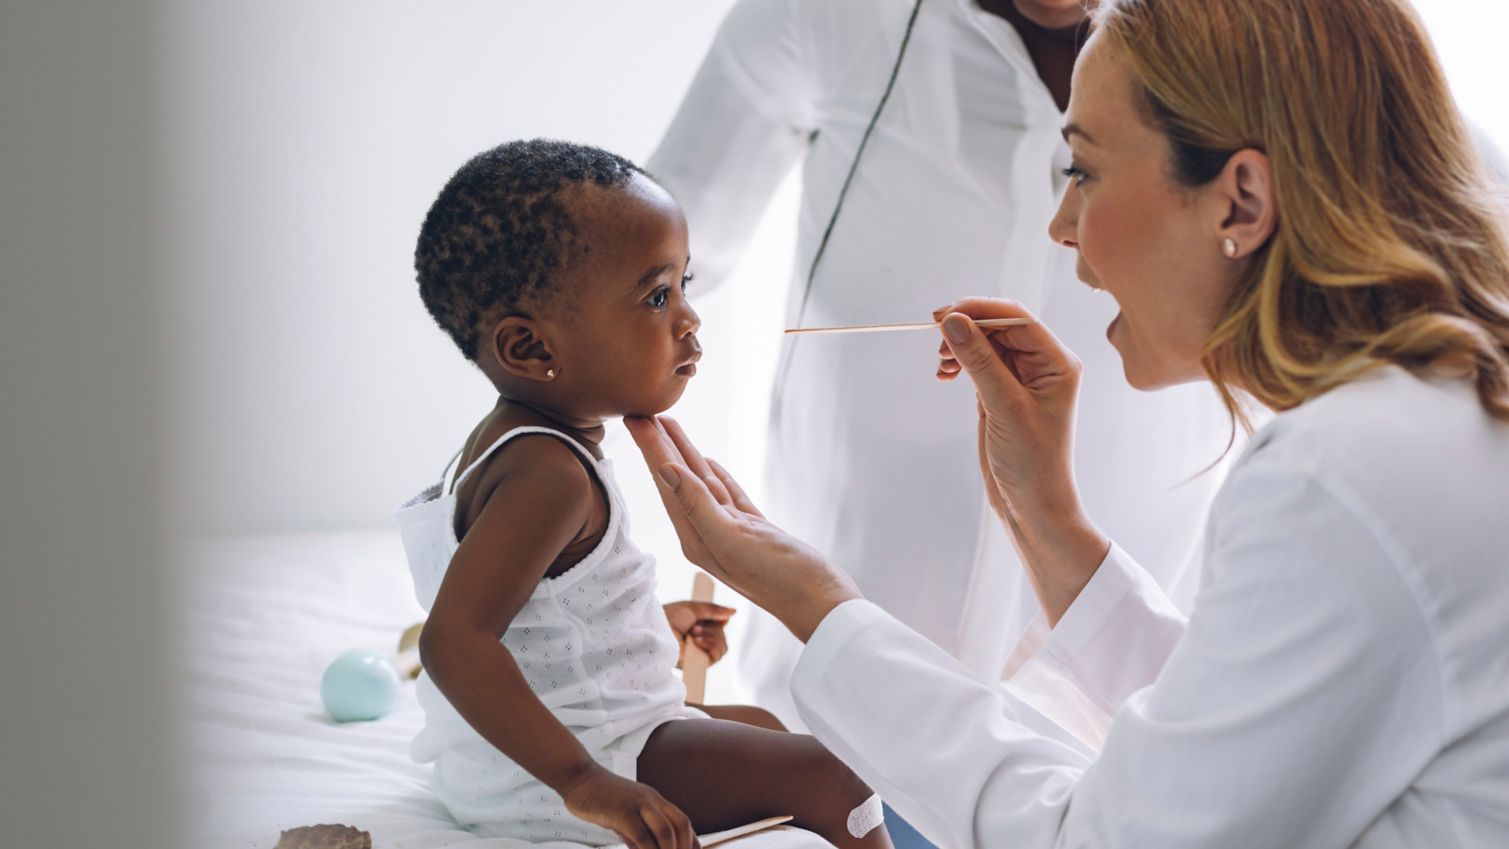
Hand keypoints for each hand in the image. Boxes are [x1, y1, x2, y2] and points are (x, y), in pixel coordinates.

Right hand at [560, 765, 698, 848]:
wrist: (579, 778)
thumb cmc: (600, 799)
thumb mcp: (624, 816)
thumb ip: (636, 834)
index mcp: (655, 800)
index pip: (682, 822)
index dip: (691, 844)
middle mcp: (651, 800)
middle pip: (681, 824)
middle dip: (683, 848)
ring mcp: (637, 804)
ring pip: (665, 831)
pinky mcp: (621, 811)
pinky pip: (641, 836)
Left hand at [624, 416, 860, 641]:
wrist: (821, 603)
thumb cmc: (779, 578)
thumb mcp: (732, 540)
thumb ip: (697, 505)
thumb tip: (664, 469)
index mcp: (695, 537)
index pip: (666, 482)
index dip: (650, 448)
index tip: (634, 418)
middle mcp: (706, 533)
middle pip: (678, 479)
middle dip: (659, 445)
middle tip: (640, 412)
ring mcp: (731, 531)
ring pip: (702, 482)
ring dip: (684, 453)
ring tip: (669, 425)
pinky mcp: (754, 530)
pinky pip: (727, 495)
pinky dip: (716, 475)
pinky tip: (707, 462)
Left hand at [663, 600, 734, 664]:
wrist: (657, 629)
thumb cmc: (669, 617)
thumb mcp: (694, 608)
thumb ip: (714, 610)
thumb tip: (734, 611)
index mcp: (698, 627)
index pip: (720, 627)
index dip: (719, 621)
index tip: (711, 616)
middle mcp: (699, 641)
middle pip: (722, 637)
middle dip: (713, 630)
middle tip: (695, 627)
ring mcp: (698, 653)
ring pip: (722, 647)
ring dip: (712, 637)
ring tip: (694, 634)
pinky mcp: (697, 663)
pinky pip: (716, 657)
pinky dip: (711, 646)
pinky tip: (698, 642)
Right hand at [932, 298, 1109, 623]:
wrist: (1033, 507)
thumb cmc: (1032, 463)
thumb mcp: (1005, 408)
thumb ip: (980, 362)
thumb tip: (953, 321)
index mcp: (1057, 362)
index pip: (1017, 319)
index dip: (980, 310)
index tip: (944, 315)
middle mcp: (1043, 365)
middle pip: (1000, 327)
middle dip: (967, 327)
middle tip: (935, 336)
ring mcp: (1023, 379)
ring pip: (987, 344)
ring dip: (961, 346)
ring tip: (941, 364)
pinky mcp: (1003, 394)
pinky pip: (980, 364)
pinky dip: (960, 363)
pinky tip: (945, 374)